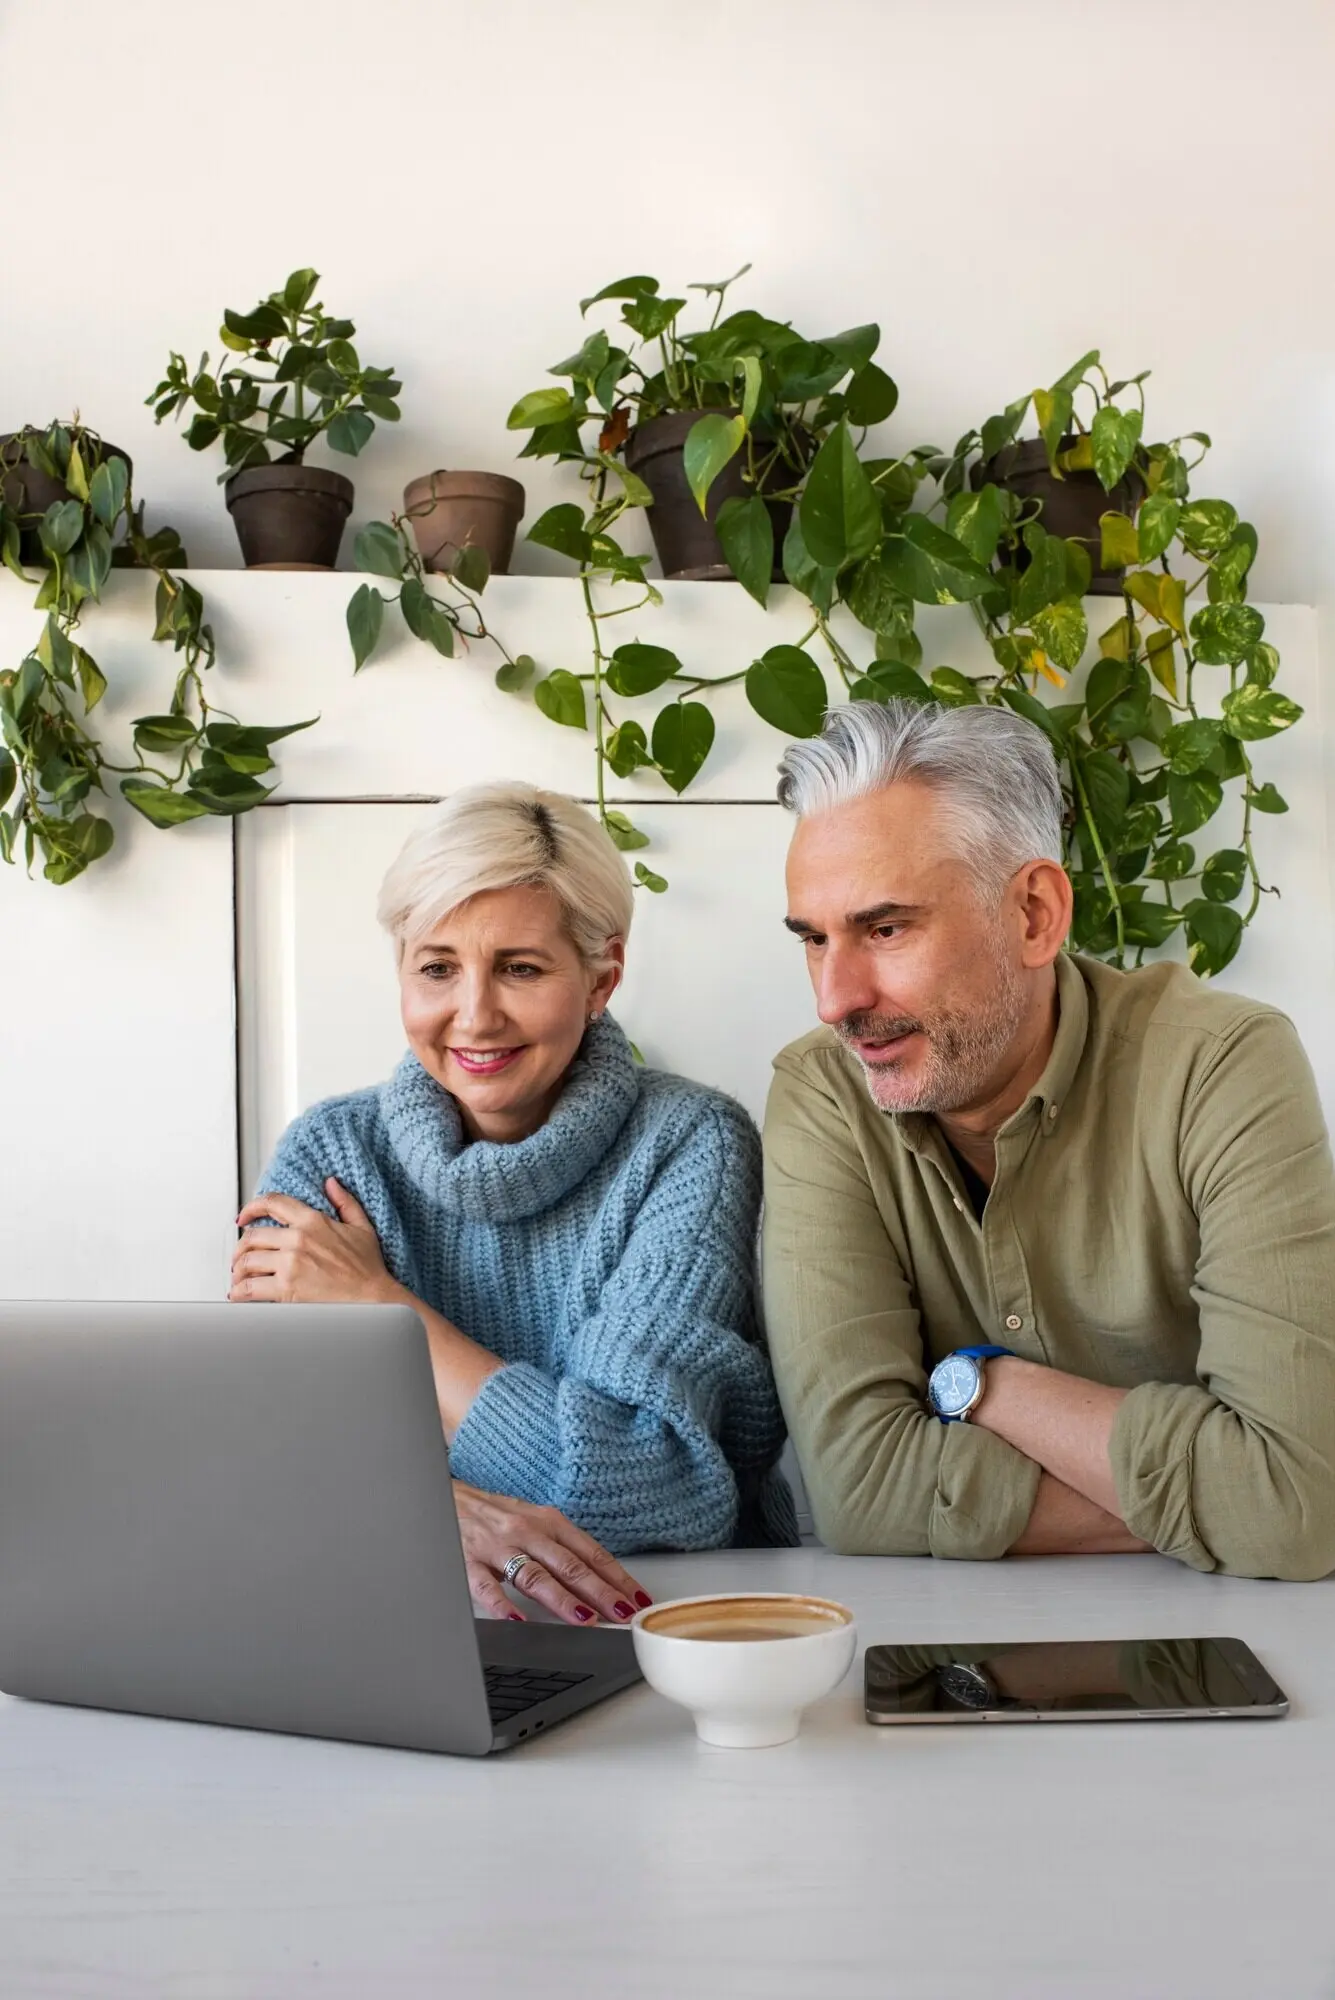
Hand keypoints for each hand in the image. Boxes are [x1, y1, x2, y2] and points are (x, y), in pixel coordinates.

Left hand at [231, 1179, 395, 1304]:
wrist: (374, 1301)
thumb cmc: (369, 1269)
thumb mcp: (362, 1228)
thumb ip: (345, 1202)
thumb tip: (331, 1183)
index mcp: (313, 1221)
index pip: (272, 1203)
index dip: (251, 1208)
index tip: (243, 1218)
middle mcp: (298, 1240)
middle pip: (252, 1236)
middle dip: (240, 1248)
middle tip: (240, 1257)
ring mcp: (290, 1265)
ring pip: (247, 1262)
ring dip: (237, 1271)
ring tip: (239, 1277)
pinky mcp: (286, 1290)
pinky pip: (250, 1289)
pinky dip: (239, 1293)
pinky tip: (240, 1296)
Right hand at [453, 1481, 652, 1627]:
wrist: (444, 1496)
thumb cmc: (494, 1514)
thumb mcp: (533, 1522)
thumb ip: (560, 1547)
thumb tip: (599, 1579)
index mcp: (548, 1522)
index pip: (590, 1553)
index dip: (616, 1577)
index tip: (637, 1600)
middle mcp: (527, 1531)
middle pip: (569, 1565)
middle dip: (600, 1592)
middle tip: (622, 1615)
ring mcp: (497, 1547)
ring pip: (534, 1575)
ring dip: (562, 1599)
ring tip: (584, 1619)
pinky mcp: (467, 1561)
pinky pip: (486, 1586)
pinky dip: (502, 1605)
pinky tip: (517, 1621)